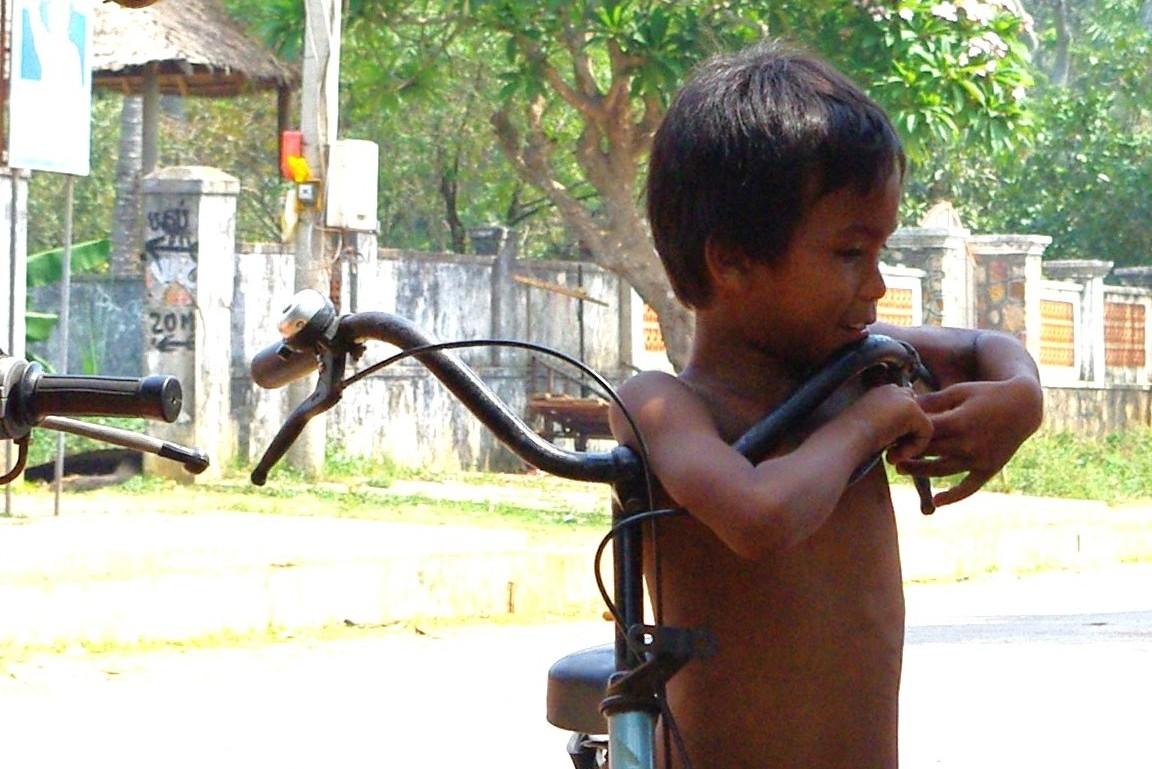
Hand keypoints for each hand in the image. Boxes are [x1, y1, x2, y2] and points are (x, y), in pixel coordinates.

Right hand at [845, 384, 932, 464]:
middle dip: (911, 434)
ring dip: (909, 445)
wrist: (843, 441)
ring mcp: (902, 397)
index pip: (904, 407)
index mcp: (879, 392)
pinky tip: (893, 454)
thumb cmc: (848, 441)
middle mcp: (892, 390)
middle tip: (891, 451)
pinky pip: (926, 432)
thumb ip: (886, 425)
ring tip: (890, 456)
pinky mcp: (912, 409)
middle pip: (918, 413)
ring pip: (922, 424)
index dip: (901, 429)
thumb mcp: (867, 429)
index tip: (885, 446)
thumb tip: (901, 437)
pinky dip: (914, 448)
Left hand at [893, 376, 1041, 505]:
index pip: (923, 433)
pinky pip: (969, 488)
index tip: (889, 434)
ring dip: (918, 472)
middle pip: (929, 453)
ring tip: (900, 469)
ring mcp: (978, 459)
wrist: (1023, 407)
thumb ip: (932, 400)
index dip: (904, 435)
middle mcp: (968, 444)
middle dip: (906, 453)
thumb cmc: (986, 394)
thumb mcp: (959, 391)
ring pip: (941, 471)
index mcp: (959, 422)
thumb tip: (905, 402)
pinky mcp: (988, 469)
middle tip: (888, 453)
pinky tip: (937, 501)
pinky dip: (954, 496)